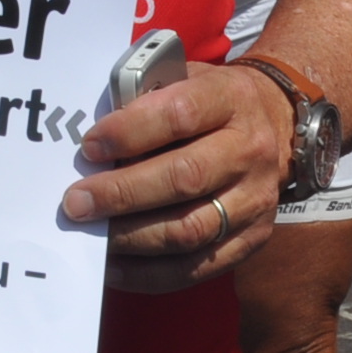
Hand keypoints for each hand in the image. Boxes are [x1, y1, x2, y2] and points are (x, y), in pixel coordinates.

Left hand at [62, 62, 291, 290]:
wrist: (275, 120)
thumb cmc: (209, 101)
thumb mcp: (183, 79)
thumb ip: (143, 99)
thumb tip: (93, 146)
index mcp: (230, 99)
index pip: (180, 115)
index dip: (130, 132)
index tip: (90, 147)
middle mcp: (249, 151)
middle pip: (184, 179)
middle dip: (122, 194)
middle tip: (76, 202)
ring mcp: (255, 200)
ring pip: (190, 229)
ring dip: (131, 237)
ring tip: (91, 233)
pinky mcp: (253, 239)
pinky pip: (197, 268)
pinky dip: (149, 273)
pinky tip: (114, 266)